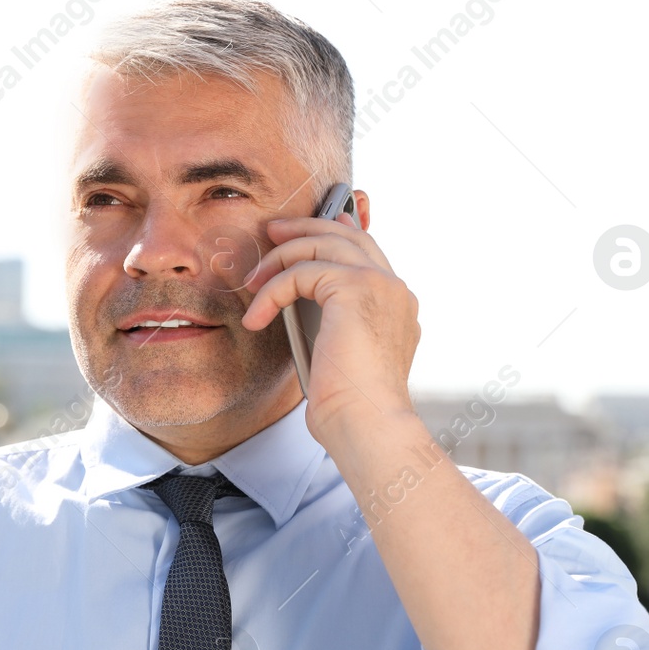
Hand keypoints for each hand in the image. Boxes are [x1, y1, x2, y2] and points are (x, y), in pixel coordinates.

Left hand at [240, 212, 419, 446]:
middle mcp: (393, 289)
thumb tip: (299, 308)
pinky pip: (301, 271)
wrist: (367, 423)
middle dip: (307, 226)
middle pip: (347, 235)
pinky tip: (257, 317)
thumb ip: (332, 323)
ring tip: (252, 280)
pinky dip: (272, 291)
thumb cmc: (350, 406)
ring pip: (323, 244)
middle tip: (273, 231)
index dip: (339, 232)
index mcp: (396, 304)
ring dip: (281, 258)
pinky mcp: (355, 288)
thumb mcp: (339, 355)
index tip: (312, 226)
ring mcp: (379, 284)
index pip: (367, 253)